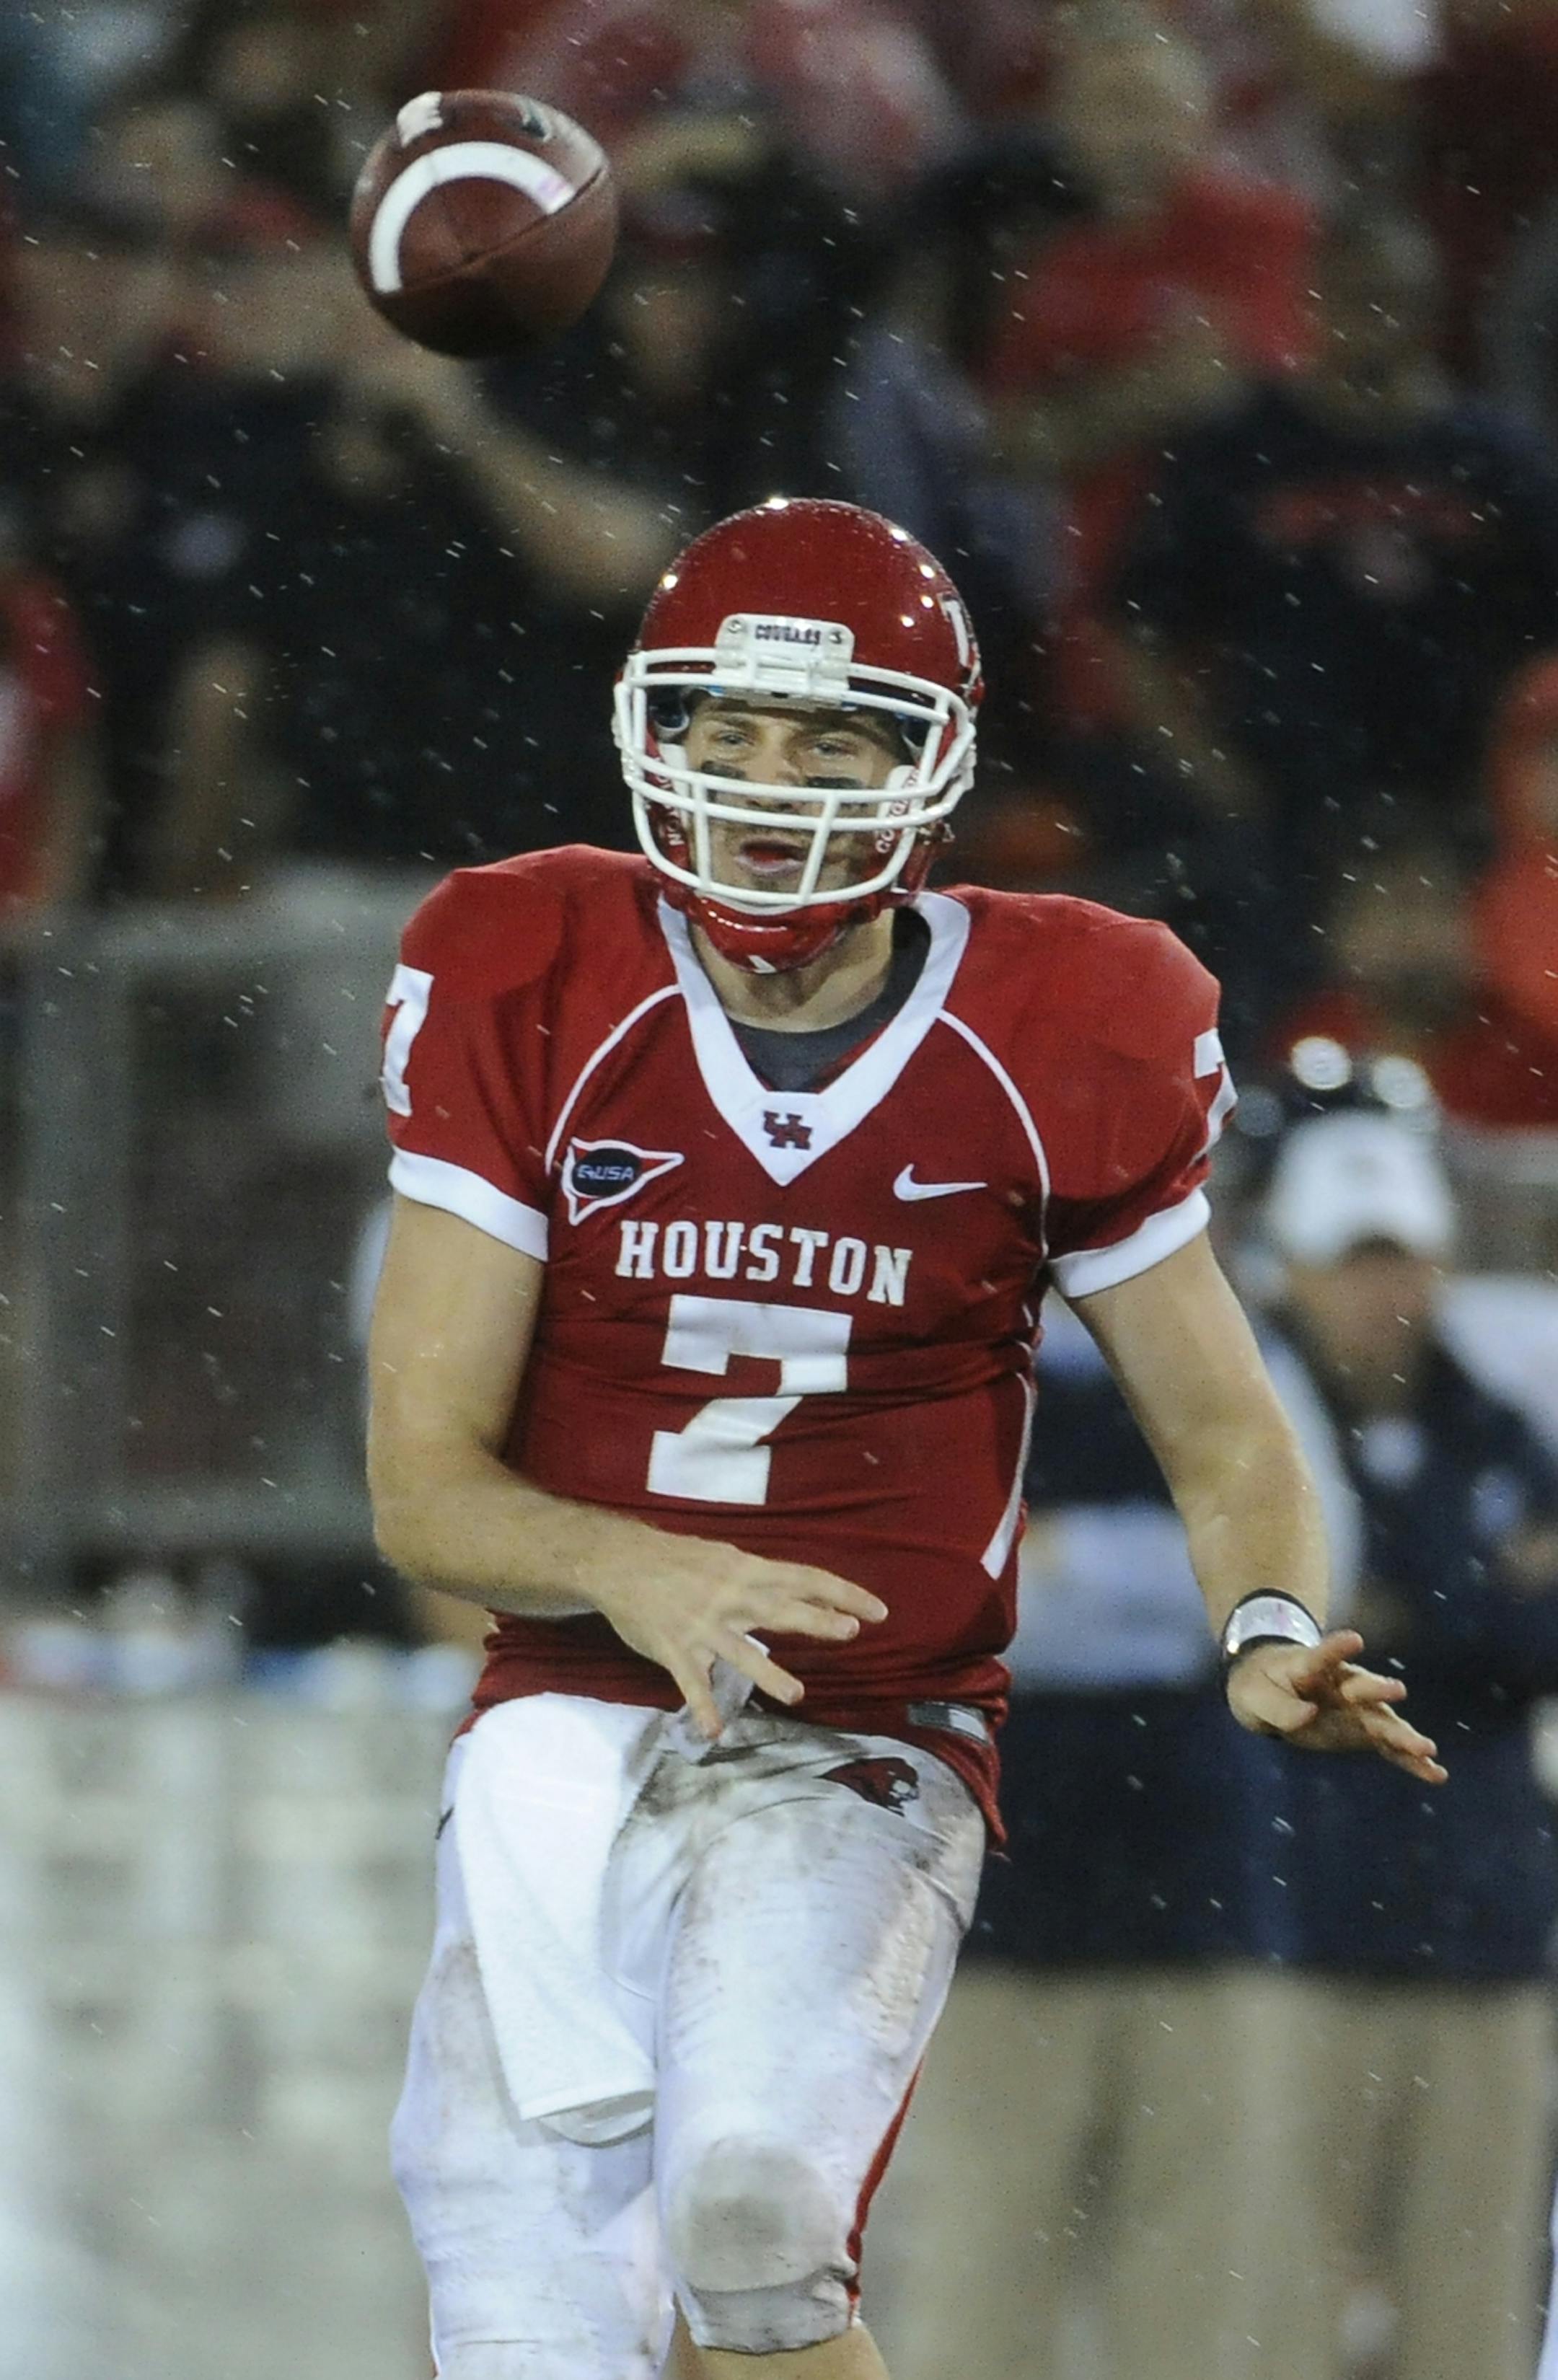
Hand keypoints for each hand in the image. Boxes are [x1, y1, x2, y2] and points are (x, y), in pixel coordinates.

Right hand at [593, 1539, 887, 1738]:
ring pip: (740, 1651)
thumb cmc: (676, 1561)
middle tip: (850, 1633)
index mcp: (745, 1571)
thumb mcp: (724, 1558)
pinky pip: (691, 1683)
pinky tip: (715, 1731)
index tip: (877, 1611)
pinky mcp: (675, 1650)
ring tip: (796, 1693)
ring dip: (768, 1672)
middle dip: (815, 1620)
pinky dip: (703, 1706)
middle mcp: (729, 1597)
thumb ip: (761, 1579)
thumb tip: (805, 1593)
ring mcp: (702, 1626)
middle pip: (778, 1608)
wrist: (619, 1562)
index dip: (841, 1593)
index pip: (803, 1578)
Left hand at [1225, 1629, 1447, 1782]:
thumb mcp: (1256, 1696)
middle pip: (1364, 1687)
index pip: (1323, 1655)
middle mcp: (1343, 1685)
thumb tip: (1309, 1716)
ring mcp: (1358, 1709)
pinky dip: (1410, 1761)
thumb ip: (1280, 1707)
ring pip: (1384, 1721)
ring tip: (1428, 1750)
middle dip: (1379, 1690)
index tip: (1354, 1640)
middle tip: (1398, 1691)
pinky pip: (1389, 1748)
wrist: (1273, 1695)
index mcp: (1312, 1667)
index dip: (1336, 1647)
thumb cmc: (1262, 1687)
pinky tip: (1435, 1774)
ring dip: (1404, 1735)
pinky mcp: (1364, 1733)